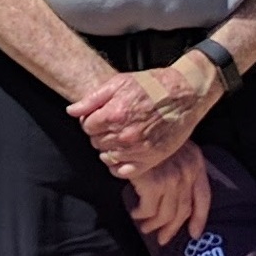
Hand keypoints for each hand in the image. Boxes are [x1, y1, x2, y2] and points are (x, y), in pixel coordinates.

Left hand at [68, 61, 216, 178]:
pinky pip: (124, 172)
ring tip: (121, 135)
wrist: (184, 94)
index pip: (86, 127)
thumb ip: (91, 100)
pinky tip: (124, 153)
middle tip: (113, 124)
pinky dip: (119, 165)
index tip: (101, 116)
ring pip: (108, 157)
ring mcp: (138, 150)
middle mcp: (124, 135)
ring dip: (110, 148)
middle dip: (101, 133)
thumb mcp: (118, 83)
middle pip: (96, 142)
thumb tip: (71, 111)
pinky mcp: (151, 160)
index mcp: (114, 115)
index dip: (92, 120)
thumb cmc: (151, 85)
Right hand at [123, 142, 213, 244]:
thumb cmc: (145, 136)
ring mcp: (172, 178)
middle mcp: (188, 171)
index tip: (194, 234)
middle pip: (184, 210)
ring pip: (166, 214)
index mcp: (195, 161)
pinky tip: (135, 212)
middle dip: (172, 228)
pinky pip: (148, 210)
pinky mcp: (154, 184)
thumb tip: (173, 198)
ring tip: (145, 227)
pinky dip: (141, 214)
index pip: (203, 196)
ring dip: (154, 225)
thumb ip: (177, 167)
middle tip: (163, 239)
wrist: (128, 126)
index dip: (200, 218)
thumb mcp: (169, 148)